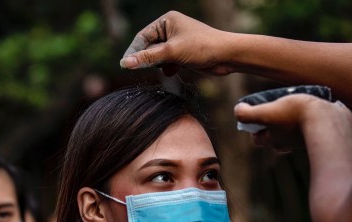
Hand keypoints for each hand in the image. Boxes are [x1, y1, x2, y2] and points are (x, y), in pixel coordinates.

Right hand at [120, 11, 234, 75]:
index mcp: (167, 20)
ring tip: (163, 68)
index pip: (142, 36)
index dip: (133, 51)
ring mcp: (177, 42)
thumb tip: (125, 63)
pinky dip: (167, 68)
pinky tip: (172, 71)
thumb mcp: (171, 52)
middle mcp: (171, 28)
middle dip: (147, 58)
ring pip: (158, 56)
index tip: (125, 65)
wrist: (227, 56)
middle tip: (141, 69)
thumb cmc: (201, 48)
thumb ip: (148, 58)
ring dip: (158, 64)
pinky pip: (167, 61)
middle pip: (149, 46)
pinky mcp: (183, 54)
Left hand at [234, 94, 351, 151]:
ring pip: (292, 130)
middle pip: (274, 135)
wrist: (329, 121)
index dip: (254, 126)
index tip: (257, 112)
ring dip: (291, 119)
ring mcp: (305, 139)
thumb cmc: (296, 115)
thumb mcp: (266, 113)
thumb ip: (248, 114)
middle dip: (272, 124)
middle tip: (276, 107)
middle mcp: (288, 144)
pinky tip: (313, 105)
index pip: (258, 138)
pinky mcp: (321, 131)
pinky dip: (309, 117)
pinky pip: (311, 125)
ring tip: (294, 102)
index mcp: (274, 141)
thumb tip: (238, 110)